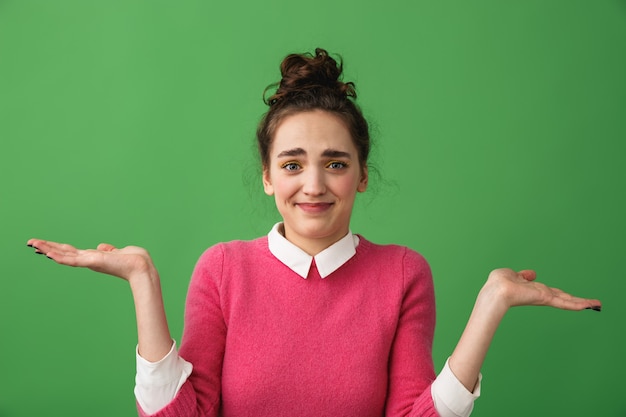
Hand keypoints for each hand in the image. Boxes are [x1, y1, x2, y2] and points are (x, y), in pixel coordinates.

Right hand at [26, 239, 155, 282]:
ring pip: (64, 255)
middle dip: (47, 248)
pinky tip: (47, 253)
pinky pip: (72, 260)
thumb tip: (102, 247)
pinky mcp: (92, 262)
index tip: (45, 245)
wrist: (141, 267)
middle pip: (63, 253)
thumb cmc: (134, 260)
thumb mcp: (118, 252)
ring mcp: (89, 262)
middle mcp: (89, 260)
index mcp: (94, 257)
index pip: (72, 252)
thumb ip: (109, 250)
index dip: (58, 248)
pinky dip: (59, 256)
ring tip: (33, 244)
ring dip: (48, 249)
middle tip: (31, 243)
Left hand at [482, 268, 601, 311]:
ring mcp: (544, 297)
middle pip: (563, 297)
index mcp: (532, 289)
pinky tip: (589, 305)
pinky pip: (565, 302)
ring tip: (596, 304)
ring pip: (567, 301)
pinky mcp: (546, 299)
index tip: (570, 296)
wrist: (496, 290)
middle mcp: (540, 295)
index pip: (550, 292)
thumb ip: (522, 275)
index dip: (561, 294)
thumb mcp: (511, 275)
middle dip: (576, 300)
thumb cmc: (499, 282)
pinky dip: (578, 304)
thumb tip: (531, 274)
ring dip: (582, 302)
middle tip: (592, 303)